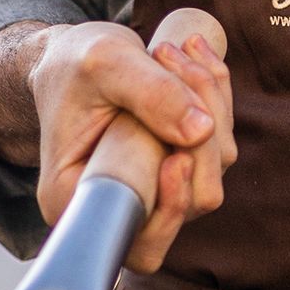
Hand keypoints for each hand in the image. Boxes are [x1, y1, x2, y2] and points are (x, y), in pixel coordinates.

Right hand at [27, 17, 235, 273]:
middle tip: (169, 58)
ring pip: (212, 169)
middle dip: (198, 132)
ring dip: (209, 101)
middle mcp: (117, 207)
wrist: (72, 57)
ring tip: (172, 50)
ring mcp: (154, 192)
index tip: (176, 160)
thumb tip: (202, 130)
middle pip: (191, 200)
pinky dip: (214, 98)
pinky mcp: (176, 171)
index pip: (138, 239)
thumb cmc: (74, 63)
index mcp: (74, 199)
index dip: (169, 209)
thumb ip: (151, 93)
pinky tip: (190, 58)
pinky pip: (217, 146)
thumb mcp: (103, 63)